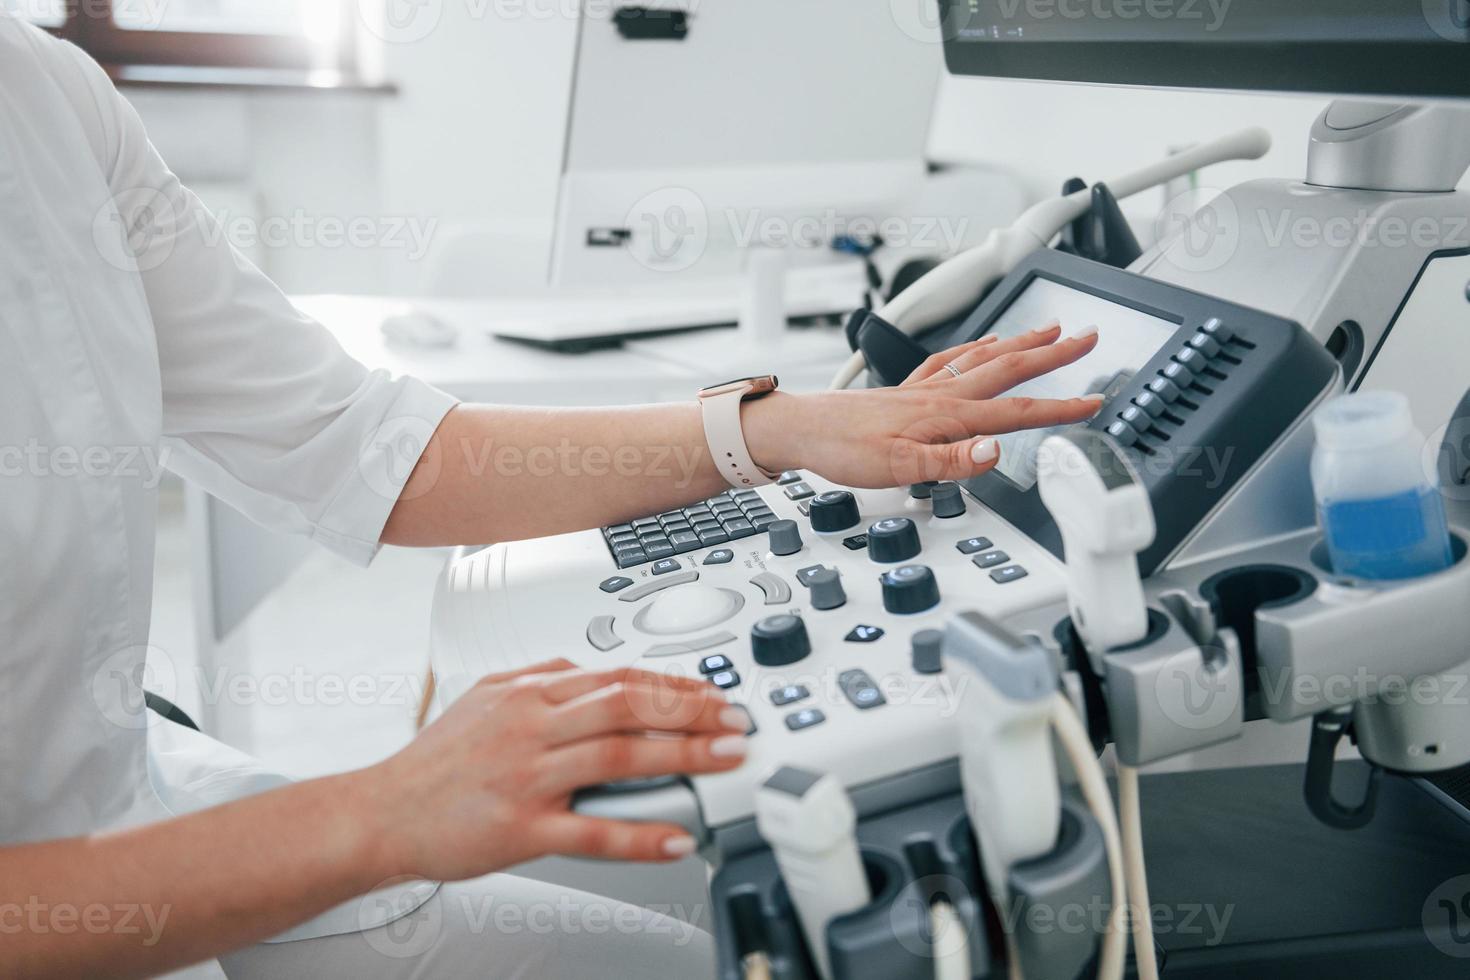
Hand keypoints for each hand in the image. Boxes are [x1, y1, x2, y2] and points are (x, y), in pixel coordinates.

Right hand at [360, 660, 747, 881]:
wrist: (381, 813)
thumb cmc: (434, 762)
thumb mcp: (483, 696)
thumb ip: (538, 677)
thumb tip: (584, 668)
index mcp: (527, 695)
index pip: (616, 677)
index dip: (673, 684)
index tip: (713, 693)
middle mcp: (530, 727)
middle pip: (626, 706)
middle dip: (691, 710)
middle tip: (735, 720)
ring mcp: (526, 777)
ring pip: (617, 757)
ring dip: (681, 756)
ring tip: (724, 759)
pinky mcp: (519, 828)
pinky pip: (590, 831)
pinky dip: (638, 835)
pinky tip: (675, 837)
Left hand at [744, 321, 1103, 487]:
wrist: (799, 430)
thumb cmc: (841, 449)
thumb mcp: (898, 468)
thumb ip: (951, 462)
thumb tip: (994, 451)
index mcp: (945, 414)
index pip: (1014, 411)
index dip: (1058, 409)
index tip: (1093, 403)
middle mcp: (939, 393)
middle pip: (1008, 368)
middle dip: (1052, 352)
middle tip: (1088, 336)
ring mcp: (923, 388)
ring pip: (984, 357)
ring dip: (1021, 342)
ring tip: (1050, 329)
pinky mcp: (906, 389)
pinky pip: (951, 359)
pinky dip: (976, 348)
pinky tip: (982, 345)